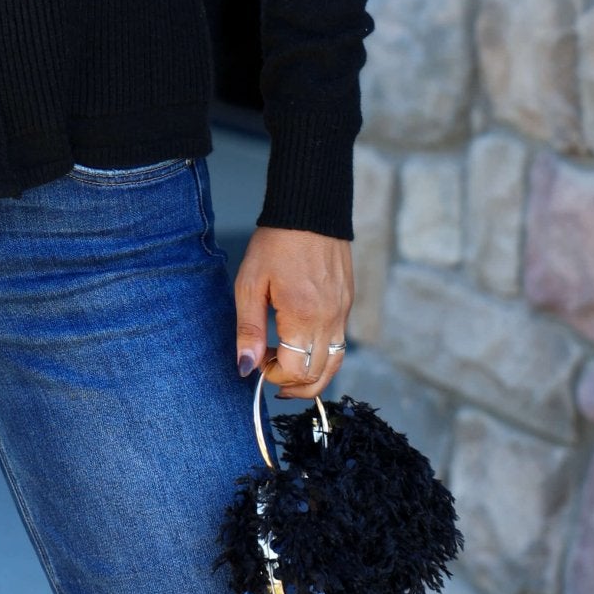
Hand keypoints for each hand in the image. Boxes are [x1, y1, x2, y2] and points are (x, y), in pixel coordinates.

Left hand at [232, 224, 352, 402]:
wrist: (309, 210)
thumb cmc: (275, 243)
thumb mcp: (250, 284)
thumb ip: (249, 329)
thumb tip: (246, 367)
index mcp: (304, 315)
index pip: (295, 369)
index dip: (273, 375)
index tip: (258, 364)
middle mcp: (330, 319)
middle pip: (319, 374)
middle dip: (293, 383)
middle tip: (270, 376)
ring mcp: (343, 312)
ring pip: (334, 363)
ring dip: (311, 376)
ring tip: (287, 372)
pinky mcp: (347, 304)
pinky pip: (339, 342)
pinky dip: (321, 355)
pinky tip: (300, 344)